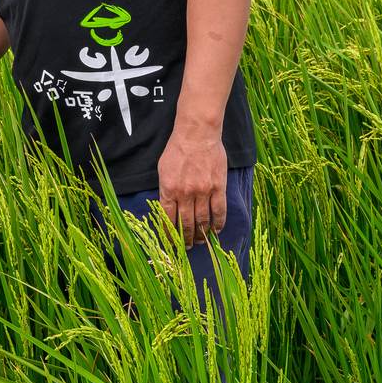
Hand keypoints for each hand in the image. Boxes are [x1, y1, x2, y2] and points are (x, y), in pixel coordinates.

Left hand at [156, 128, 227, 247]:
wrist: (197, 134)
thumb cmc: (177, 150)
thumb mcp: (162, 169)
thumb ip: (165, 190)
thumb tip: (167, 209)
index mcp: (168, 189)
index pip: (167, 218)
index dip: (169, 234)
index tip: (171, 243)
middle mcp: (185, 193)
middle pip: (185, 224)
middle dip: (185, 239)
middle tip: (187, 248)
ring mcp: (203, 191)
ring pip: (202, 221)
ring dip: (201, 234)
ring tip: (200, 242)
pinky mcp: (218, 188)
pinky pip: (219, 211)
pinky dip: (218, 224)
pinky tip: (216, 231)